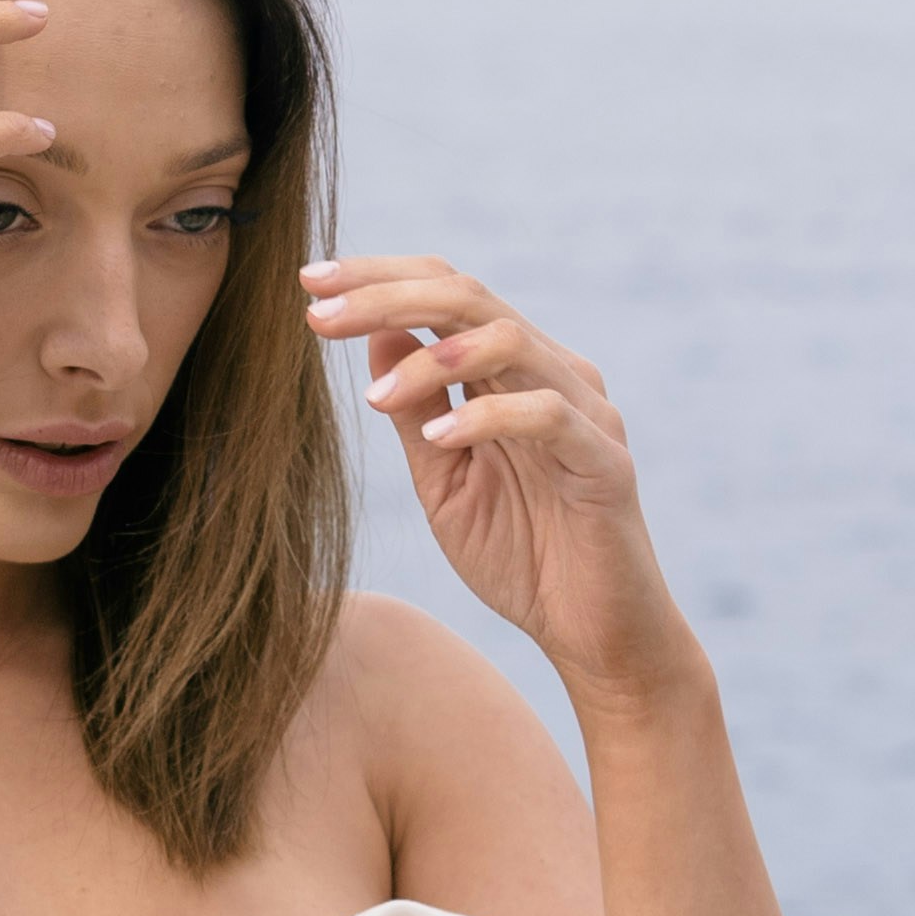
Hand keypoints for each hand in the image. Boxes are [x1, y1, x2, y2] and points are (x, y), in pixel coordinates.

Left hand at [303, 255, 702, 711]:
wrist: (594, 636)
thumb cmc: (522, 556)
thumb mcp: (443, 479)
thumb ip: (415, 410)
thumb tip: (375, 336)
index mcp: (512, 371)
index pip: (447, 292)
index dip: (378, 279)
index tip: (307, 284)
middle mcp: (553, 374)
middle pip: (468, 296)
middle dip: (385, 296)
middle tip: (317, 313)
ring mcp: (586, 412)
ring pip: (508, 340)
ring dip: (430, 358)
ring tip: (373, 397)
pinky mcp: (606, 462)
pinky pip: (546, 415)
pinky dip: (486, 418)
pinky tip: (437, 440)